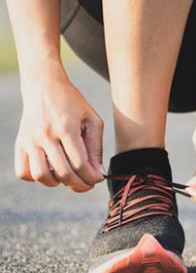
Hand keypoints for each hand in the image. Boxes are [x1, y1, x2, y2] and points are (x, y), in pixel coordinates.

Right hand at [14, 65, 104, 191]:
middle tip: (87, 185)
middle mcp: (45, 135)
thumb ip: (96, 147)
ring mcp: (29, 140)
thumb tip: (97, 173)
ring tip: (68, 177)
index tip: (98, 179)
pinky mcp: (19, 144)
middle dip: (79, 185)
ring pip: (41, 175)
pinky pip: (23, 172)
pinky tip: (50, 170)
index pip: (79, 162)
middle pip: (63, 172)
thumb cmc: (73, 104)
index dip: (91, 176)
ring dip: (58, 183)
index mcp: (66, 127)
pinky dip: (36, 177)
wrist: (44, 87)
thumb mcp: (92, 120)